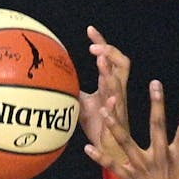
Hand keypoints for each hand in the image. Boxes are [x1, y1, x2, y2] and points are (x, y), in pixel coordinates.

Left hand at [78, 26, 130, 154]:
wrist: (109, 148)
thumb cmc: (98, 124)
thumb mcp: (82, 102)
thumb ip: (74, 88)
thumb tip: (55, 78)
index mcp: (110, 84)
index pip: (110, 57)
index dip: (101, 43)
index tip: (90, 29)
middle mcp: (117, 92)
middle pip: (123, 64)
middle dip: (111, 52)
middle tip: (95, 49)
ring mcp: (117, 106)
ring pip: (119, 85)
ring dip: (110, 74)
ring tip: (100, 62)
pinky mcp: (115, 123)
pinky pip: (117, 112)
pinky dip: (113, 106)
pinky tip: (108, 100)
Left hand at [84, 79, 178, 178]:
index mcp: (178, 158)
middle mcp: (160, 158)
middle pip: (157, 125)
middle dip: (157, 103)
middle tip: (155, 83)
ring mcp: (143, 167)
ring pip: (126, 140)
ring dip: (115, 123)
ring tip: (106, 107)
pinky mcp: (130, 178)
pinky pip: (112, 165)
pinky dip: (99, 157)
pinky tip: (87, 146)